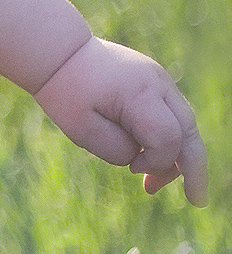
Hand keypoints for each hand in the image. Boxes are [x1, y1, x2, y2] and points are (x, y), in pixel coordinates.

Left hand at [34, 37, 207, 205]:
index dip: (157, 162)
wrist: (57, 52)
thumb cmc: (65, 91)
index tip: (133, 171)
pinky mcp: (155, 81)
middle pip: (189, 132)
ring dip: (179, 156)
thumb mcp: (80, 128)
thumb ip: (115, 149)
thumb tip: (140, 157)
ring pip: (186, 124)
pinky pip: (172, 115)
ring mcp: (160, 79)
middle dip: (194, 169)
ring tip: (154, 184)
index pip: (167, 138)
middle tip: (196, 201)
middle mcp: (158, 83)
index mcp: (139, 92)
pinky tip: (149, 160)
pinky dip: (168, 138)